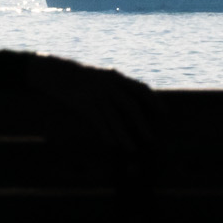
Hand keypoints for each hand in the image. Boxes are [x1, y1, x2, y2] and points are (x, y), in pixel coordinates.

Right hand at [25, 57, 153, 150]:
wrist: (58, 73)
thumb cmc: (83, 78)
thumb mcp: (102, 77)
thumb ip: (117, 86)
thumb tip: (133, 100)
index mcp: (117, 77)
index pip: (141, 89)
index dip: (154, 101)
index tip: (164, 112)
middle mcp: (110, 85)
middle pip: (131, 107)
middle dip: (142, 123)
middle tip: (151, 138)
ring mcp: (97, 95)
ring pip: (115, 119)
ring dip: (124, 135)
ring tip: (132, 148)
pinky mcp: (85, 105)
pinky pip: (99, 122)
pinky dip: (107, 134)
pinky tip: (112, 144)